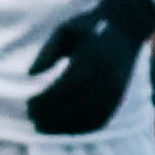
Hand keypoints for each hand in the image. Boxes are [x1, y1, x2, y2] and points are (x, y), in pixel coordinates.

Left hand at [26, 0, 154, 136]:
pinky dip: (81, 128)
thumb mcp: (65, 30)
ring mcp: (116, 88)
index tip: (28, 104)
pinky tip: (62, 128)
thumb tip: (31, 74)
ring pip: (89, 116)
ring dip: (64, 126)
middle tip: (31, 117)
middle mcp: (108, 76)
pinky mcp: (120, 96)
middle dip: (52, 115)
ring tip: (42, 127)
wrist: (126, 26)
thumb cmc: (88, 27)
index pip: (67, 87)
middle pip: (77, 104)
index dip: (47, 100)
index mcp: (93, 58)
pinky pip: (101, 119)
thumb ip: (48, 51)